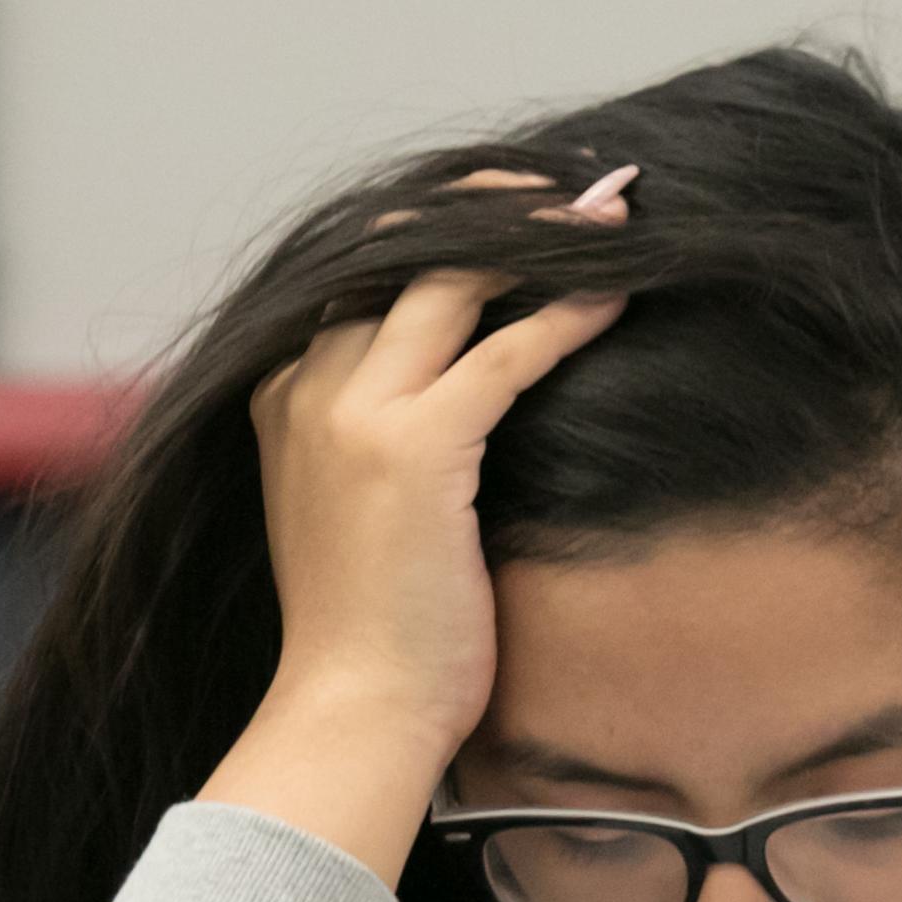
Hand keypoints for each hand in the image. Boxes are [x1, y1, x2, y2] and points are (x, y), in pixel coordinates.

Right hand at [245, 166, 631, 763]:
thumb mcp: (358, 520)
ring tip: (611, 212)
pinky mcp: (415, 451)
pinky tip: (619, 288)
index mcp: (282, 398)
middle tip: (574, 188)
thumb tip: (460, 412)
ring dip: (539, 233)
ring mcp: (353, 414)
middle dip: (491, 204)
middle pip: (400, 251)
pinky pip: (506, 351)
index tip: (513, 210)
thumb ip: (382, 449)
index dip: (438, 228)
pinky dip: (567, 311)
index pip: (362, 274)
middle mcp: (307, 388)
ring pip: (451, 278)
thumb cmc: (372, 640)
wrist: (353, 713)